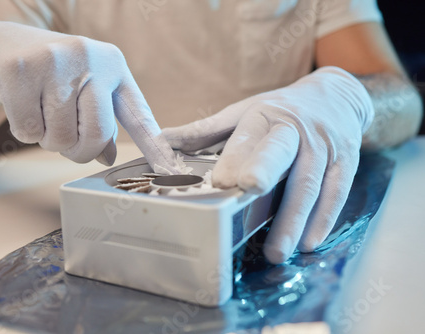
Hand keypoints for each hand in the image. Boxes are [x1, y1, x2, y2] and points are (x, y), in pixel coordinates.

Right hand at [0, 18, 179, 172]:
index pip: (137, 113)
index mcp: (112, 64)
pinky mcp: (19, 70)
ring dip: (49, 139)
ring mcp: (54, 61)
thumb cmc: (47, 74)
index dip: (154, 145)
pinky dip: (24, 130)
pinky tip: (21, 106)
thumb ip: (100, 120)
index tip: (170, 170)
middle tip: (67, 141)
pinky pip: (29, 131)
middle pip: (97, 135)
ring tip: (41, 112)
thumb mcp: (82, 89)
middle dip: (80, 151)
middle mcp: (89, 58)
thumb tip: (109, 157)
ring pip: (61, 138)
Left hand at [163, 67, 373, 263]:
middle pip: (280, 151)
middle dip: (266, 167)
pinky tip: (309, 243)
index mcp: (264, 115)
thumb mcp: (244, 111)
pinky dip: (323, 220)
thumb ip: (206, 130)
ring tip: (277, 250)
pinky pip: (336, 192)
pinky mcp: (346, 162)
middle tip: (250, 188)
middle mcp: (295, 129)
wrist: (336, 96)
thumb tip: (162, 140)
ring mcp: (324, 146)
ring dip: (294, 218)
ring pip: (309, 183)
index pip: (246, 137)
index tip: (221, 181)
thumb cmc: (281, 109)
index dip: (235, 158)